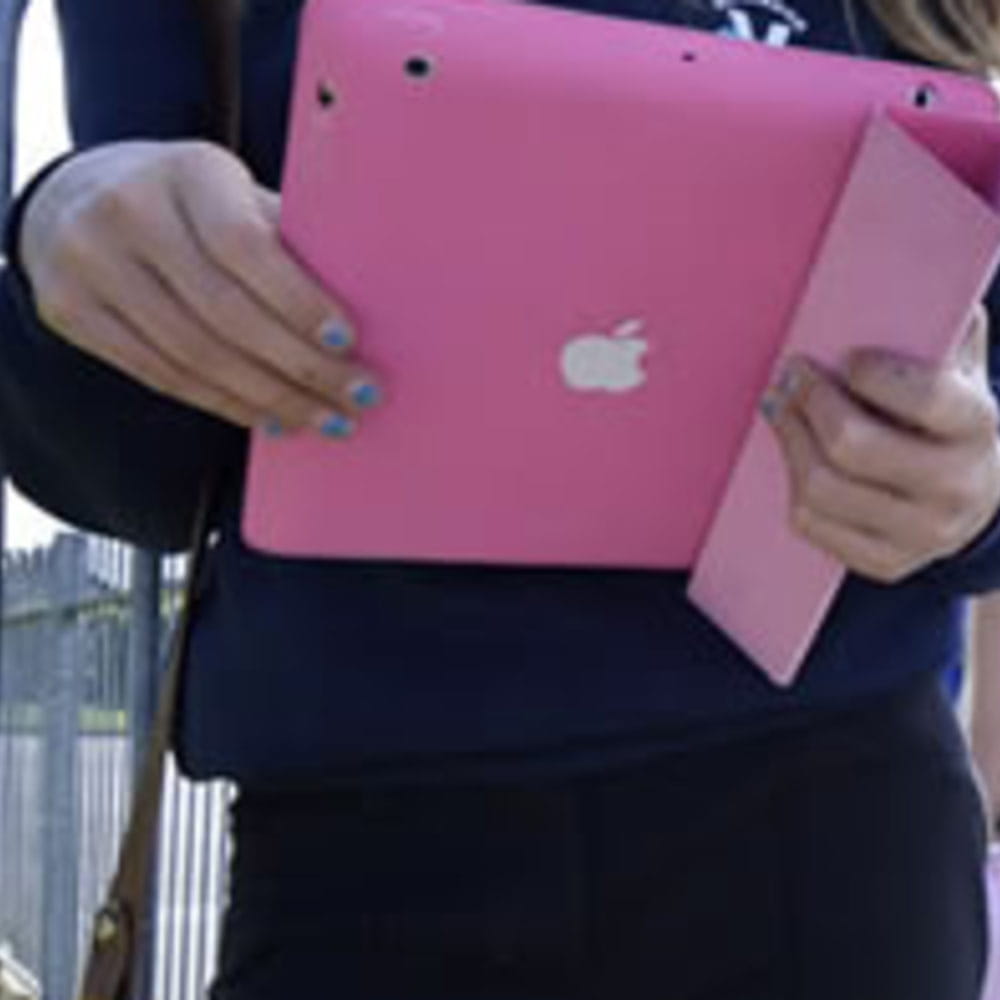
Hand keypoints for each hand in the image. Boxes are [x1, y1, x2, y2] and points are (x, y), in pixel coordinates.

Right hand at [19, 140, 379, 434]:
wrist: (77, 203)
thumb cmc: (192, 206)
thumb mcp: (236, 198)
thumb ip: (286, 242)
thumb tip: (371, 308)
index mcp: (187, 172)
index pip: (246, 245)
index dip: (298, 301)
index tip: (348, 342)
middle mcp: (127, 211)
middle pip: (223, 312)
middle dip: (301, 367)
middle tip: (357, 397)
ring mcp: (87, 263)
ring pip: (194, 356)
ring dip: (271, 399)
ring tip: (325, 419)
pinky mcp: (69, 311)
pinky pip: (162, 376)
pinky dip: (225, 404)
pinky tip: (271, 418)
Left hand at [762, 307, 999, 583]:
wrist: (983, 495)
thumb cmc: (955, 418)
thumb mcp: (966, 371)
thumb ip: (947, 331)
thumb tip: (918, 277)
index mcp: (981, 427)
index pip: (924, 397)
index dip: (873, 374)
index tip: (848, 357)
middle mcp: (956, 487)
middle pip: (853, 445)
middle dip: (811, 403)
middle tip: (792, 375)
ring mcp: (920, 533)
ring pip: (821, 488)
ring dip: (790, 441)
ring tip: (780, 409)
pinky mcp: (885, 561)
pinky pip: (812, 525)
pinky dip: (791, 486)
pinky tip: (794, 455)